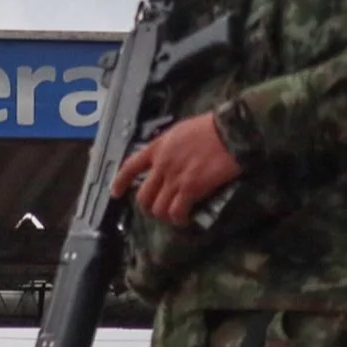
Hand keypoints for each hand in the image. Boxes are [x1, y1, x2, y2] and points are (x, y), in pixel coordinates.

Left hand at [111, 112, 238, 226]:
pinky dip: (179, 219)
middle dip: (147, 207)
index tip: (115, 193)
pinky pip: (177, 212)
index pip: (130, 166)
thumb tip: (166, 158)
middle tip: (157, 210)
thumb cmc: (211, 127)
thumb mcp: (181, 131)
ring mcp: (175, 178)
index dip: (120, 182)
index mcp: (158, 147)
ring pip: (158, 208)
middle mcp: (161, 165)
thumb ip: (169, 146)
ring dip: (164, 216)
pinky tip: (185, 219)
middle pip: (143, 196)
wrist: (231, 131)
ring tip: (174, 216)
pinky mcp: (191, 189)